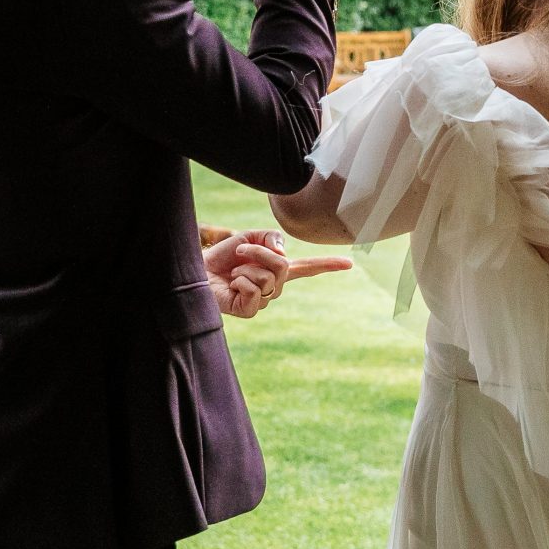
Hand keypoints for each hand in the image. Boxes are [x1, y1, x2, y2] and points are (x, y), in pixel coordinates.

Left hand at [203, 229, 351, 319]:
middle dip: (258, 253)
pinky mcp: (251, 310)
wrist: (197, 269)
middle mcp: (275, 286)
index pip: (308, 267)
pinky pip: (255, 290)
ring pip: (268, 277)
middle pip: (282, 266)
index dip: (328, 265)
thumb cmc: (222, 256)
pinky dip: (240, 281)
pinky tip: (232, 285)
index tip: (350, 263)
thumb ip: (271, 238)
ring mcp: (264, 300)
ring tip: (233, 272)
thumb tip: (284, 254)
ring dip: (245, 267)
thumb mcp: (250, 237)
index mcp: (278, 269)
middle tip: (239, 253)